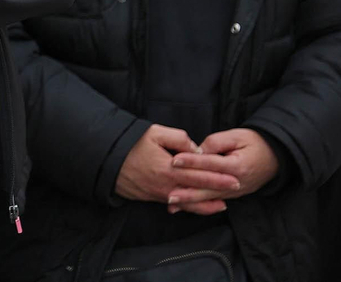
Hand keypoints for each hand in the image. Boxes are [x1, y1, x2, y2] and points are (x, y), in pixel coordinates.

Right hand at [114, 125, 237, 212]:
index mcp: (168, 169)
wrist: (104, 159)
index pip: (200, 175)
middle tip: (236, 189)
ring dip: (205, 205)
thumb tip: (196, 149)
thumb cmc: (129, 144)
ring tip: (221, 205)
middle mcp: (166, 186)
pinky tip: (195, 206)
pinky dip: (188, 207)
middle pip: (197, 191)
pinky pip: (174, 204)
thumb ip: (178, 138)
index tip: (235, 178)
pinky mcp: (151, 197)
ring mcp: (158, 194)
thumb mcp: (153, 133)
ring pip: (187, 203)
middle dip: (218, 190)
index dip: (219, 177)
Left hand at [167, 128, 280, 211]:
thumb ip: (216, 142)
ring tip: (172, 204)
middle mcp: (236, 182)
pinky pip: (213, 200)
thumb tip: (198, 151)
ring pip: (209, 197)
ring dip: (191, 201)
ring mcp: (235, 191)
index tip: (174, 161)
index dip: (192, 161)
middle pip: (208, 187)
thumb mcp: (237, 136)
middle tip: (169, 194)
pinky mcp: (233, 195)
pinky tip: (184, 206)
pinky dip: (199, 204)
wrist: (276, 157)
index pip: (211, 163)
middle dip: (188, 191)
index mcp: (238, 166)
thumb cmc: (254, 143)